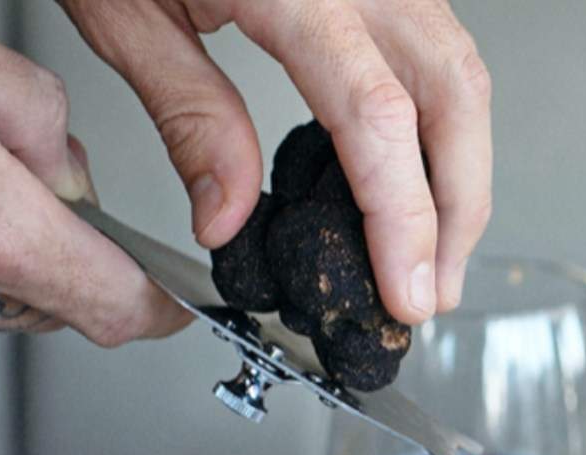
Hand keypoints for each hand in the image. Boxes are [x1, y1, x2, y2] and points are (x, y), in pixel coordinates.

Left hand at [56, 0, 492, 323]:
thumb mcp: (123, 8)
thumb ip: (188, 115)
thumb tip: (230, 217)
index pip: (377, 116)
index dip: (402, 217)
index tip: (405, 290)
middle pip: (454, 99)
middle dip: (455, 211)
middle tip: (426, 295)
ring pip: (463, 76)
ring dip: (460, 176)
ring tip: (427, 255)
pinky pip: (440, 52)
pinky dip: (441, 128)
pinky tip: (416, 181)